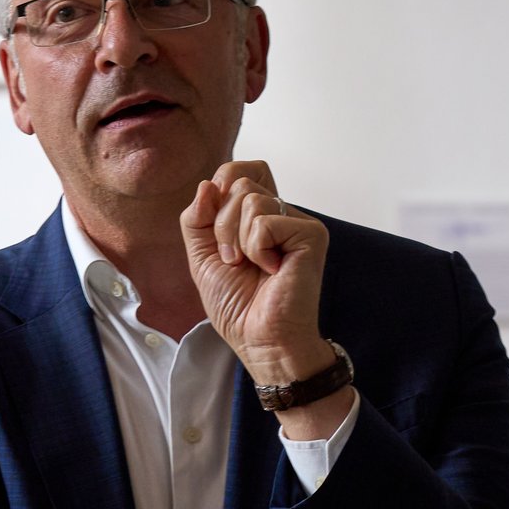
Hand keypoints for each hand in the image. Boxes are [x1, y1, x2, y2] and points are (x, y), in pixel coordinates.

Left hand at [180, 159, 331, 386]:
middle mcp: (280, 213)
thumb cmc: (238, 305)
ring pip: (249, 198)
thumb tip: (207, 184)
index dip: (218, 190)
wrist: (259, 338)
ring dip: (236, 239)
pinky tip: (272, 270)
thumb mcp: (201, 256)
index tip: (214, 228)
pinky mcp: (310, 234)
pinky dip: (256, 249)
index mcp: (257, 214)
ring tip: (250, 267)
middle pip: (239, 180)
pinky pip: (264, 222)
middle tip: (233, 259)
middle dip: (220, 223)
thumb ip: (198, 218)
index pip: (238, 170)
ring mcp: (297, 221)